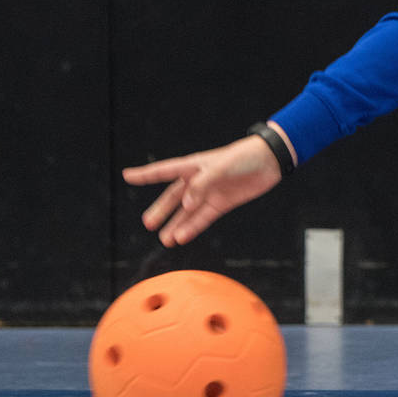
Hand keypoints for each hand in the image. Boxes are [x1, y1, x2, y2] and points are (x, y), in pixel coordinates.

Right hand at [122, 123, 292, 246]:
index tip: (127, 175)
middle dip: (161, 210)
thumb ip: (203, 184)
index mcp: (194, 165)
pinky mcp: (222, 203)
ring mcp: (210, 192)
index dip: (146, 174)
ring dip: (176, 225)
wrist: (270, 160)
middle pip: (174, 197)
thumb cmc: (244, 157)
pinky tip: (182, 238)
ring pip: (188, 212)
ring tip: (165, 239)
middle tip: (148, 223)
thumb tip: (186, 205)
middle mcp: (198, 180)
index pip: (164, 170)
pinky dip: (193, 228)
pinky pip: (204, 218)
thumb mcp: (221, 167)